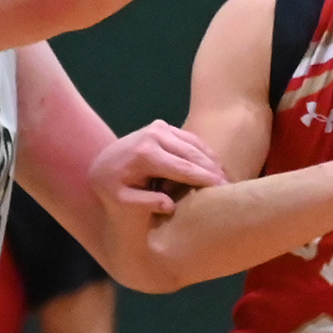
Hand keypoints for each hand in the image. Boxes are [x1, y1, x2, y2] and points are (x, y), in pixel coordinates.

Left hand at [92, 121, 225, 214]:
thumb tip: (169, 206)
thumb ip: (144, 203)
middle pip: (192, 154)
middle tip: (231, 186)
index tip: (222, 189)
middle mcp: (154, 135)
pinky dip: (203, 151)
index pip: (182, 167)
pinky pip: (189, 138)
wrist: (101, 162)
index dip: (204, 179)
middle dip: (213, 170)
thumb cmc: (112, 186)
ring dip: (212, 160)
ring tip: (226, 177)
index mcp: (145, 154)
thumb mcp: (121, 200)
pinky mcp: (163, 126)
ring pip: (194, 144)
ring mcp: (159, 128)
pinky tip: (214, 166)